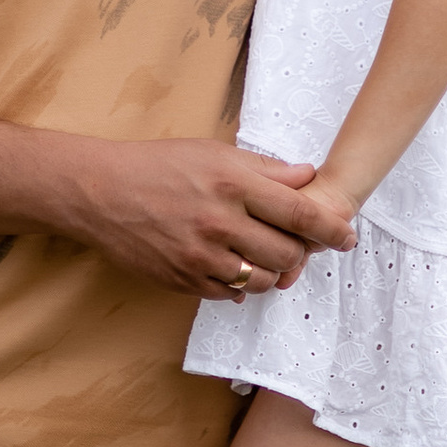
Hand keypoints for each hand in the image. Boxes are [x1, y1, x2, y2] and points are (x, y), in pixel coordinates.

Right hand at [67, 140, 356, 300]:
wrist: (100, 192)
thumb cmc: (158, 165)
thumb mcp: (214, 153)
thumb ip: (265, 169)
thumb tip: (308, 176)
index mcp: (233, 184)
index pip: (302, 214)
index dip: (333, 230)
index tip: (347, 238)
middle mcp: (221, 222)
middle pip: (288, 253)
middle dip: (300, 253)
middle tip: (297, 246)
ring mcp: (201, 256)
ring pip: (262, 280)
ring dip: (271, 272)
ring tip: (262, 255)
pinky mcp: (184, 280)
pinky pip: (230, 294)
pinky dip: (239, 284)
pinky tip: (231, 265)